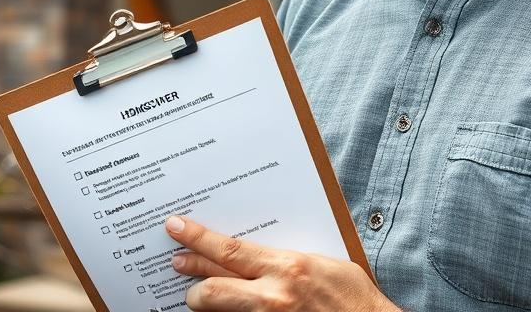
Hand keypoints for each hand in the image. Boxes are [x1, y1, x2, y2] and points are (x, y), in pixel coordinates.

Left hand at [165, 214, 399, 311]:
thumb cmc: (353, 297)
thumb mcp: (320, 262)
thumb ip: (284, 258)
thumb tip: (254, 251)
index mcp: (287, 267)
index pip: (229, 250)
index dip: (198, 238)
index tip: (177, 227)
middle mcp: (274, 296)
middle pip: (211, 288)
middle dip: (191, 277)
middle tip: (177, 262)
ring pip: (218, 309)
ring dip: (203, 301)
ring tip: (194, 292)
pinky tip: (223, 309)